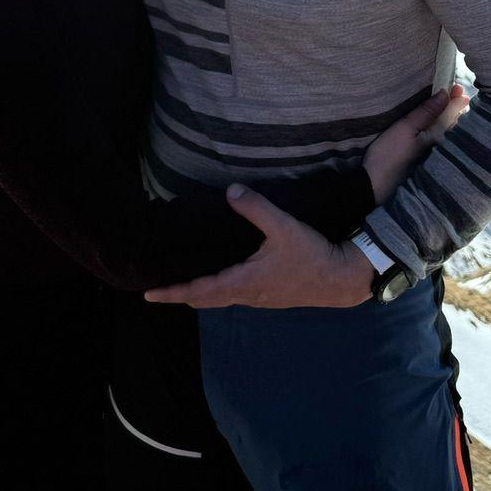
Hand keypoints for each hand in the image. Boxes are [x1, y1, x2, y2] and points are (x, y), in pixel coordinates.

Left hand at [143, 186, 375, 308]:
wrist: (341, 279)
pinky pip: (234, 295)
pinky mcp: (269, 294)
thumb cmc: (311, 255)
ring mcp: (259, 298)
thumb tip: (230, 191)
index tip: (149, 294)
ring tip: (182, 284)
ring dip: (199, 293)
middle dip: (181, 295)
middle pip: (205, 299)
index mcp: (244, 282)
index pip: (200, 290)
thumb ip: (256, 208)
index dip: (173, 292)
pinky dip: (217, 290)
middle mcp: (247, 295)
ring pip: (220, 298)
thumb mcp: (284, 227)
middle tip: (159, 290)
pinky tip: (220, 278)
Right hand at [362, 84, 470, 202]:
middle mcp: (441, 146)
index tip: (458, 86)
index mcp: (439, 136)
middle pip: (454, 124)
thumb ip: (426, 111)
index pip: (454, 113)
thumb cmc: (389, 154)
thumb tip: (446, 93)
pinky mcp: (425, 160)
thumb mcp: (405, 128)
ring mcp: (434, 155)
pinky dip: (443, 129)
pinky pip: (440, 140)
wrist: (374, 185)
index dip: (457, 99)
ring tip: (451, 106)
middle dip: (457, 108)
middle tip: (457, 92)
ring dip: (451, 118)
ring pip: (448, 133)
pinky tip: (438, 126)